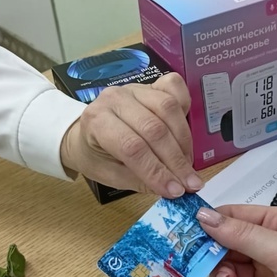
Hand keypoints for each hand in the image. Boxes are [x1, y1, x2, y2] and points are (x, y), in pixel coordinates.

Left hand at [60, 73, 202, 196]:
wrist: (87, 133)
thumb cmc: (97, 155)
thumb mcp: (110, 176)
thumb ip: (142, 181)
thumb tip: (175, 189)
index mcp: (97, 121)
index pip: (132, 147)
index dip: (157, 171)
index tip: (176, 191)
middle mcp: (115, 99)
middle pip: (154, 129)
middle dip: (176, 161)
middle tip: (190, 183)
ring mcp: (135, 89)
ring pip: (168, 109)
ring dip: (183, 141)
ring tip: (187, 164)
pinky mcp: (151, 85)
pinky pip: (174, 89)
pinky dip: (186, 109)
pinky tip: (184, 134)